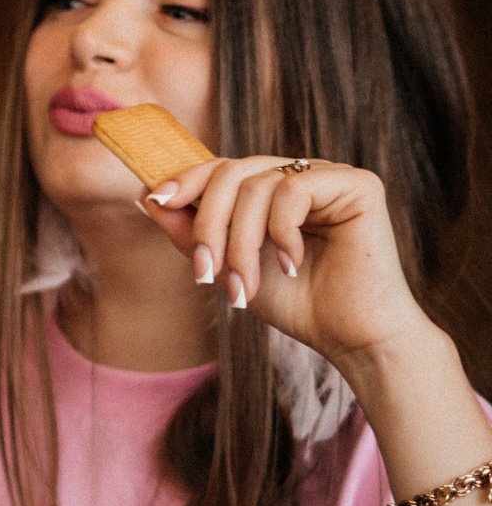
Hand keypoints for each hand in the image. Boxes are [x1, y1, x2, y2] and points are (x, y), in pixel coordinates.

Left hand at [138, 155, 438, 375]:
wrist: (349, 336)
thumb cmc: (294, 304)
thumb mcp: (227, 264)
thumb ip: (191, 232)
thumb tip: (145, 195)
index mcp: (273, 189)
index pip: (222, 168)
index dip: (187, 180)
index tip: (158, 200)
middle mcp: (301, 176)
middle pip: (233, 172)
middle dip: (209, 224)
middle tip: (205, 272)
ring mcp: (331, 177)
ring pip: (258, 185)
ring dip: (241, 242)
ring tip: (244, 285)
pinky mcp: (359, 185)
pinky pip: (295, 190)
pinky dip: (281, 232)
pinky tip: (291, 264)